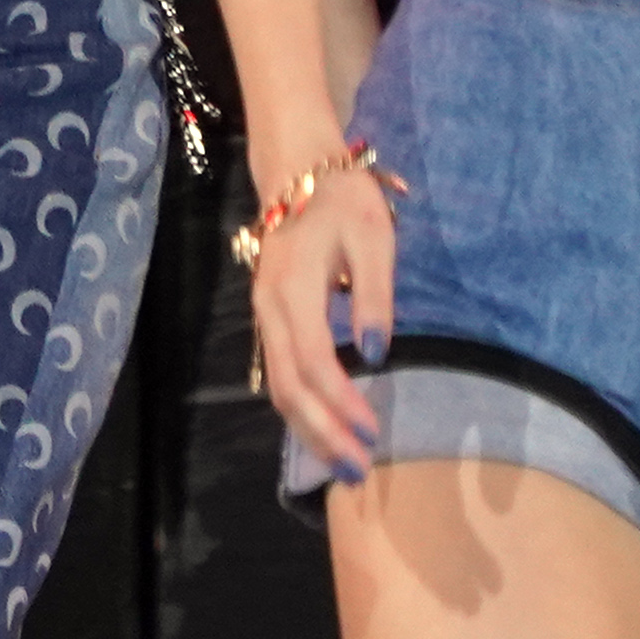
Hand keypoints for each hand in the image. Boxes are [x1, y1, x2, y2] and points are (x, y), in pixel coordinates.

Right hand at [244, 163, 394, 478]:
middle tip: (359, 471)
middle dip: (322, 435)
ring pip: (278, 388)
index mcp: (293, 289)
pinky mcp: (269, 319)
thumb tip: (375, 355)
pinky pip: (279, 375)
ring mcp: (264, 316)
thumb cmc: (341, 199)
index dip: (342, 403)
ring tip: (344, 463)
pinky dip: (300, 410)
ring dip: (309, 430)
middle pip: (288, 388)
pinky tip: (325, 428)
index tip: (374, 432)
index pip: (314, 363)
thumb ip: (373, 295)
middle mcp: (270, 310)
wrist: (295, 167)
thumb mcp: (373, 236)